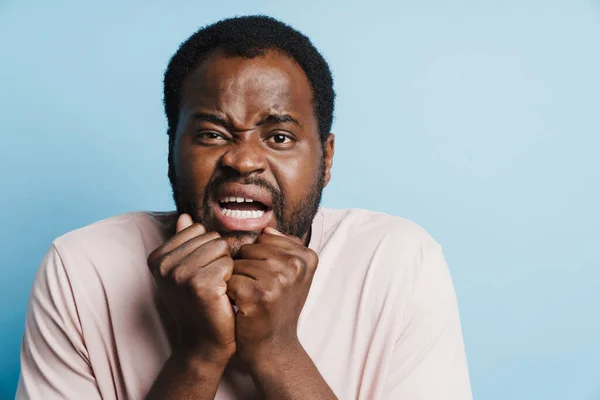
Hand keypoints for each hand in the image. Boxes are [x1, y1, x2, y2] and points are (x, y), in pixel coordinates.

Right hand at [147, 213, 235, 362]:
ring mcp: (180, 275)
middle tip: (208, 284)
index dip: (206, 250)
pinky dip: (231, 278)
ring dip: (225, 267)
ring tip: (215, 288)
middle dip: (217, 258)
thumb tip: (184, 215)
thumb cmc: (198, 303)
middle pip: (210, 237)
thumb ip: (183, 241)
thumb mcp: (184, 271)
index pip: (196, 229)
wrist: (204, 341)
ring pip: (221, 248)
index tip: (197, 274)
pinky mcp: (201, 285)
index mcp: (156, 258)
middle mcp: (164, 265)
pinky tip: (222, 296)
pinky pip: (229, 263)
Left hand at [226, 227, 317, 364]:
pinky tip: (241, 306)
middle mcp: (296, 266)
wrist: (274, 347)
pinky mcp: (258, 294)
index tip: (272, 280)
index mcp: (307, 256)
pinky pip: (230, 278)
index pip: (265, 237)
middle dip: (247, 268)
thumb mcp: (293, 275)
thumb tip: (265, 227)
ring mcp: (278, 280)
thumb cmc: (279, 306)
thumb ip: (283, 247)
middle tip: (260, 292)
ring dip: (237, 280)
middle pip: (250, 248)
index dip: (260, 258)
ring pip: (238, 262)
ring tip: (251, 299)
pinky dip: (229, 292)